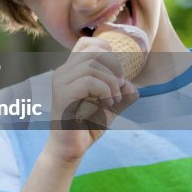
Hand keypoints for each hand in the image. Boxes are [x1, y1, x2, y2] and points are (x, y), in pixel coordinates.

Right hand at [48, 36, 139, 162]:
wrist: (71, 148)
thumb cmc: (87, 125)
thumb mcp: (111, 106)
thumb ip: (123, 93)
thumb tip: (130, 85)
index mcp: (72, 71)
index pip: (86, 43)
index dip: (106, 49)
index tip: (116, 71)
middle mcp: (63, 73)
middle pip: (93, 51)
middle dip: (114, 67)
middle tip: (118, 87)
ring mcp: (61, 83)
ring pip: (92, 65)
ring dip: (111, 82)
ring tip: (113, 100)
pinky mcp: (63, 96)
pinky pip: (89, 81)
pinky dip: (105, 91)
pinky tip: (107, 104)